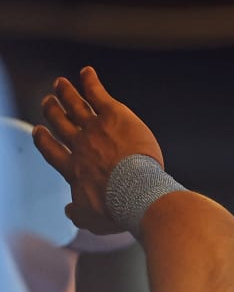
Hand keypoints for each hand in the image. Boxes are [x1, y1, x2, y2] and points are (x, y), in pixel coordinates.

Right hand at [32, 68, 164, 235]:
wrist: (136, 192)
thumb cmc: (116, 209)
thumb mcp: (92, 219)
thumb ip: (79, 213)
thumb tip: (69, 211)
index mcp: (73, 169)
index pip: (53, 151)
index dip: (45, 140)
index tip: (40, 131)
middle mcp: (79, 145)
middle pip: (61, 124)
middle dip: (54, 112)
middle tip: (48, 102)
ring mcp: (94, 128)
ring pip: (76, 106)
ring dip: (67, 93)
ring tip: (61, 84)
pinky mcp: (114, 115)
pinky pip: (98, 94)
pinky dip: (91, 82)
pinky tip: (87, 72)